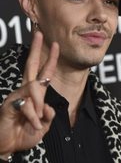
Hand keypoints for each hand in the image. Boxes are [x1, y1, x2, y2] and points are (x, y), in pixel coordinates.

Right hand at [0, 31, 58, 154]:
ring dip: (38, 106)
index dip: (51, 58)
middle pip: (31, 65)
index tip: (55, 44)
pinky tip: (33, 125)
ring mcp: (17, 95)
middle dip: (36, 48)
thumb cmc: (25, 133)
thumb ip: (48, 115)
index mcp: (35, 93)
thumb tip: (48, 107)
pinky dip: (33, 117)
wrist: (7, 146)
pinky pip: (26, 104)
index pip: (44, 72)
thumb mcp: (43, 125)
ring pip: (33, 87)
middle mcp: (26, 90)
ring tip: (36, 122)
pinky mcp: (9, 104)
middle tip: (39, 33)